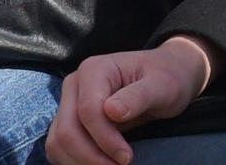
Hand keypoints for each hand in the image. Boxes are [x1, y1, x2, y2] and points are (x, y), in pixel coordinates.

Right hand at [46, 37, 216, 164]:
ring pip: (58, 142)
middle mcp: (75, 84)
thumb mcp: (162, 85)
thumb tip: (111, 111)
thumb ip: (138, 97)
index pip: (88, 112)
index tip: (127, 158)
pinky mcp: (69, 120)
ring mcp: (69, 102)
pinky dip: (74, 161)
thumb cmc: (167, 78)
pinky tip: (99, 164)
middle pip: (67, 130)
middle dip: (91, 156)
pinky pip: (60, 147)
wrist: (167, 75)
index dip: (105, 140)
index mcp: (94, 70)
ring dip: (80, 162)